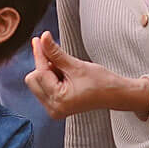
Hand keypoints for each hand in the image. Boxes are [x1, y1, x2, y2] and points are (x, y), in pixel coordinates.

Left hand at [25, 32, 148, 118]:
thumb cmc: (101, 82)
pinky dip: (51, 78)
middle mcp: (53, 109)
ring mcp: (54, 110)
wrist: (115, 95)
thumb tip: (43, 38)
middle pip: (33, 79)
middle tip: (63, 63)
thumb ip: (56, 52)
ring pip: (37, 83)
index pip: (40, 73)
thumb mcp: (77, 65)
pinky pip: (43, 88)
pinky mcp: (55, 107)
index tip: (38, 40)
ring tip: (69, 73)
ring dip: (48, 72)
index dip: (40, 54)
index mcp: (59, 100)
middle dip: (45, 67)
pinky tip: (66, 78)